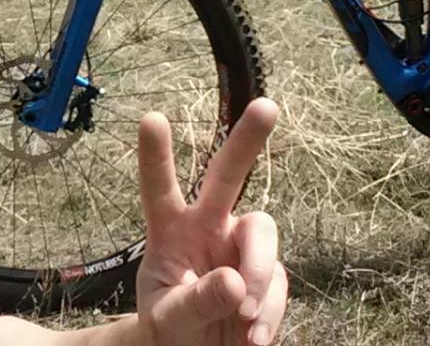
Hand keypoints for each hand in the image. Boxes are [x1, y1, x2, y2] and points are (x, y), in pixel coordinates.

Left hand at [134, 98, 285, 345]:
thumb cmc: (170, 330)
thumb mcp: (169, 321)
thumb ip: (196, 301)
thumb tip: (234, 281)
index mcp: (171, 232)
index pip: (160, 190)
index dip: (156, 156)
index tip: (151, 118)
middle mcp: (208, 228)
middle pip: (228, 176)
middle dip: (247, 140)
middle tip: (266, 107)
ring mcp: (240, 249)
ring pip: (263, 235)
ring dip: (258, 274)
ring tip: (241, 316)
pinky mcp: (268, 276)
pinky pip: (279, 283)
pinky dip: (268, 312)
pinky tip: (252, 338)